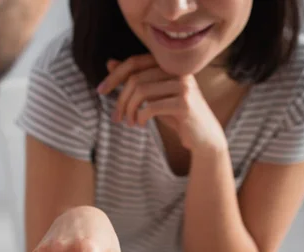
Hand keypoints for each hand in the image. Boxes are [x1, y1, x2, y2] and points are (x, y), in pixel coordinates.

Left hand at [98, 55, 226, 152]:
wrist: (204, 138)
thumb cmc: (178, 116)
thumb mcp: (154, 97)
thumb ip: (136, 80)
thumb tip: (110, 64)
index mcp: (169, 65)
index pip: (134, 62)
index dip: (114, 76)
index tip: (100, 90)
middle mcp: (177, 71)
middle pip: (135, 78)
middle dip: (120, 99)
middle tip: (116, 117)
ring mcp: (183, 86)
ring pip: (141, 91)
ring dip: (129, 110)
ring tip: (129, 123)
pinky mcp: (184, 104)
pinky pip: (151, 106)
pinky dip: (140, 117)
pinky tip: (140, 124)